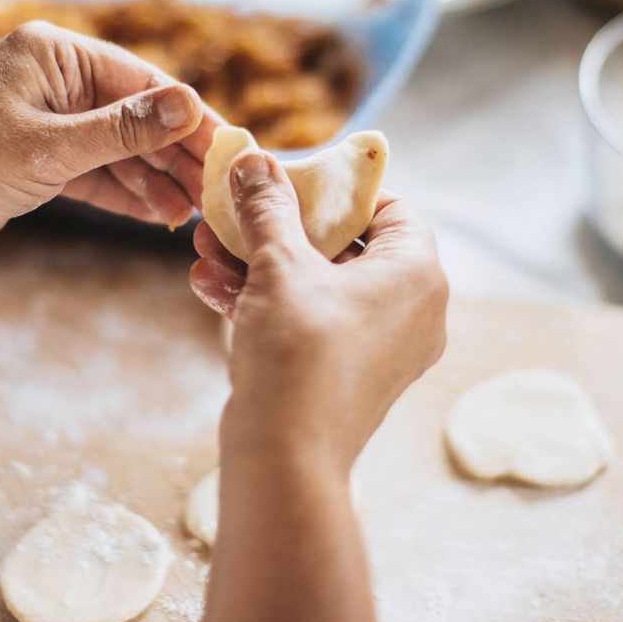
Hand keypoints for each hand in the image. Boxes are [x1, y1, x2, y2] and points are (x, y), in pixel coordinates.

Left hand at [0, 22, 218, 264]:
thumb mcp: (50, 147)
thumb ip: (123, 131)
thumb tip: (190, 105)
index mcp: (53, 53)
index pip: (140, 81)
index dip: (188, 117)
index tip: (227, 148)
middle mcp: (53, 80)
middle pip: (134, 115)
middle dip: (173, 154)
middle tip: (212, 189)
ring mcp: (47, 120)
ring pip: (117, 148)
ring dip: (152, 180)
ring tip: (189, 212)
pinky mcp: (38, 159)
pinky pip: (94, 171)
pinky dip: (123, 192)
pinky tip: (157, 214)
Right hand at [189, 150, 447, 472]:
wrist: (285, 461)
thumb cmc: (298, 355)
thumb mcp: (279, 266)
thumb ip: (267, 207)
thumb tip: (253, 161)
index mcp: (416, 275)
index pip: (390, 208)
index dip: (339, 190)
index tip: (292, 182)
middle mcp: (411, 310)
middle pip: (344, 245)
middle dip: (278, 227)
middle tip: (235, 211)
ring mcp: (379, 346)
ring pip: (317, 284)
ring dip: (259, 262)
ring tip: (206, 246)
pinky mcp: (345, 373)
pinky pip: (309, 320)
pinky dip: (266, 301)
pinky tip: (209, 283)